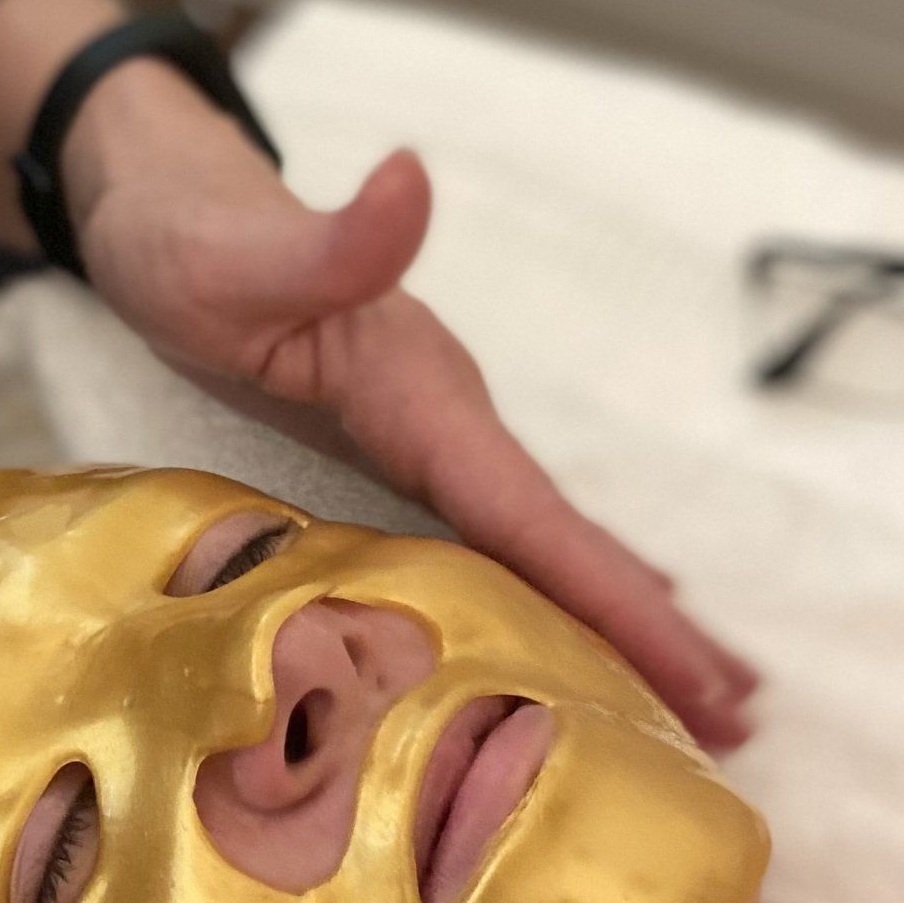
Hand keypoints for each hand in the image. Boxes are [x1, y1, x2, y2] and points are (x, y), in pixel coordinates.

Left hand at [65, 67, 757, 748]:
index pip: (533, 516)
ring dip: (622, 622)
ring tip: (702, 705)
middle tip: (739, 723)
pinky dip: (555, 595)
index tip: (694, 674)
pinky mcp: (402, 452)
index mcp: (424, 395)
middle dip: (652, 630)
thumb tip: (408, 179)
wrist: (164, 200)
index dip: (613, 599)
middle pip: (565, 542)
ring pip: (544, 545)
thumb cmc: (187, 240)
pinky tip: (589, 635)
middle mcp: (450, 418)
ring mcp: (433, 435)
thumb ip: (326, 241)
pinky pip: (496, 542)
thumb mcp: (235, 253)